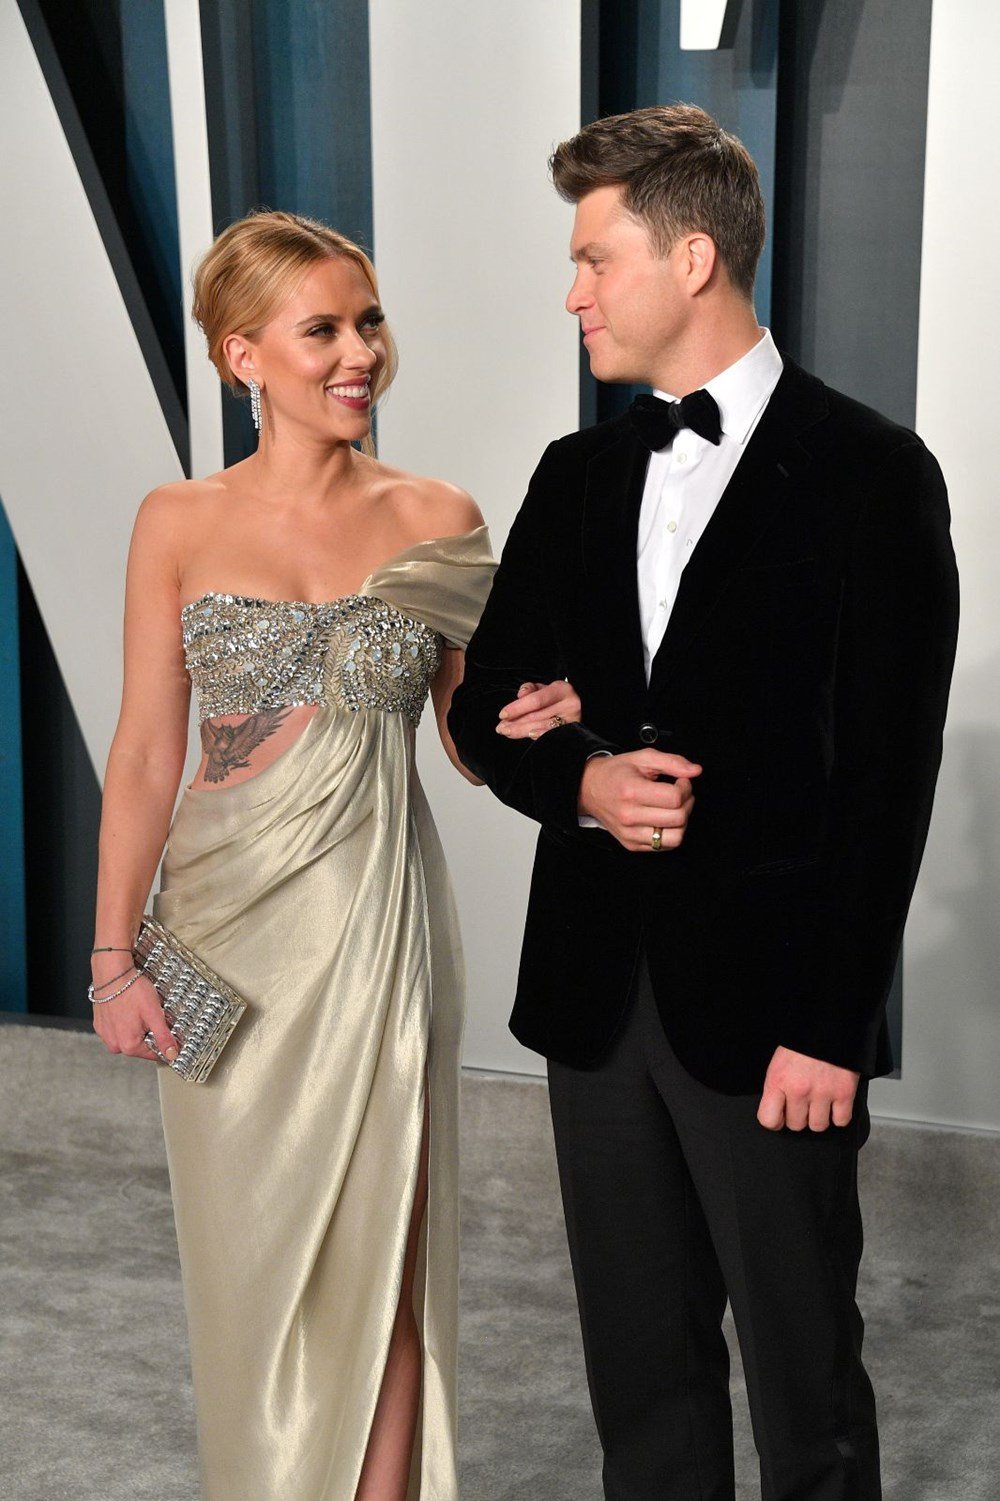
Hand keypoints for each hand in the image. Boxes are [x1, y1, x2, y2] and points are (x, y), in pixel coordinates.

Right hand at [92, 966, 178, 1063]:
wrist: (112, 974)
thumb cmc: (131, 990)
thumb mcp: (154, 1014)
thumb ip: (164, 1037)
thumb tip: (172, 1055)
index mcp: (128, 1045)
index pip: (153, 1053)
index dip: (164, 1041)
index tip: (167, 1029)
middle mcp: (114, 1044)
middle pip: (141, 1044)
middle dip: (149, 1031)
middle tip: (152, 1013)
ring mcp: (105, 1034)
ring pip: (129, 1035)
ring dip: (137, 1026)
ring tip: (139, 1009)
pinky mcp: (100, 1024)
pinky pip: (117, 1027)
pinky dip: (125, 1020)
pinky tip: (129, 1008)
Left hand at [496, 679, 581, 739]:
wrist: (579, 704)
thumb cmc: (555, 696)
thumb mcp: (544, 688)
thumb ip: (530, 689)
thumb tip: (520, 695)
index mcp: (561, 690)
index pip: (536, 700)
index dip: (517, 708)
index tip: (502, 715)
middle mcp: (569, 705)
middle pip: (537, 716)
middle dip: (516, 723)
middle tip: (500, 728)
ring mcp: (572, 721)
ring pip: (541, 727)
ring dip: (521, 731)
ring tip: (507, 732)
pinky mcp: (572, 732)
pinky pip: (550, 736)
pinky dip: (537, 736)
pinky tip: (527, 735)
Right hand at [577, 750, 700, 851]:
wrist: (588, 789)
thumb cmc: (615, 773)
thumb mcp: (642, 758)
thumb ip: (672, 762)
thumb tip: (696, 771)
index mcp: (632, 791)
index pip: (675, 798)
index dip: (686, 787)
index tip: (681, 781)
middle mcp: (629, 816)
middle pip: (678, 818)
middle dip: (687, 803)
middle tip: (680, 793)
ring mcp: (630, 834)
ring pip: (675, 837)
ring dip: (682, 822)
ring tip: (674, 808)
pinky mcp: (631, 845)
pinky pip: (664, 846)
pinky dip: (670, 833)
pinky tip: (664, 819)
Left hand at [757, 1046, 859, 1131]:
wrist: (829, 1025)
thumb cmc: (802, 1042)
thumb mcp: (778, 1063)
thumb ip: (776, 1087)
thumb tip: (777, 1110)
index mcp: (778, 1080)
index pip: (769, 1120)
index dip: (775, 1120)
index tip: (781, 1115)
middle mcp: (799, 1090)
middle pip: (796, 1125)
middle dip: (799, 1115)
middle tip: (803, 1101)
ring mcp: (823, 1093)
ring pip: (818, 1126)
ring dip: (819, 1117)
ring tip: (819, 1101)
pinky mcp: (844, 1094)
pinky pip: (841, 1121)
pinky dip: (839, 1115)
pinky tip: (834, 1102)